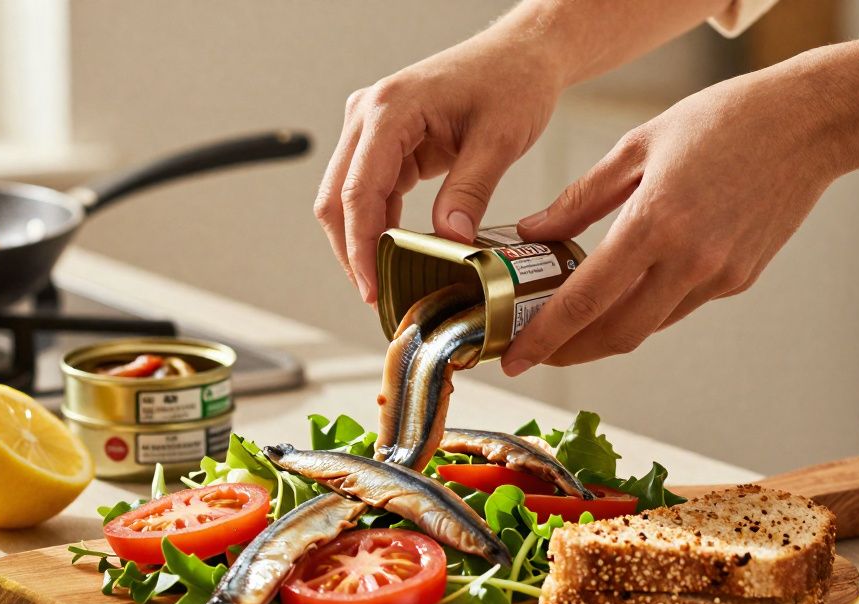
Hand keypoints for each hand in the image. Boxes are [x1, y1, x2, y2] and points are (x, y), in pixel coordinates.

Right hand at [314, 15, 568, 302]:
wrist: (521, 53)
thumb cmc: (513, 80)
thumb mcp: (500, 139)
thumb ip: (470, 190)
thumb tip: (449, 239)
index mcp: (390, 109)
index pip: (357, 191)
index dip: (360, 246)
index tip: (371, 286)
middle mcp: (369, 114)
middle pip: (336, 198)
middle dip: (352, 251)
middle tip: (375, 295)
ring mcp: (371, 126)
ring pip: (345, 198)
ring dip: (362, 240)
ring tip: (385, 281)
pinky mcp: (385, 140)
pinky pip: (369, 191)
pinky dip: (378, 224)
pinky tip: (396, 252)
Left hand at [501, 66, 845, 374]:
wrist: (810, 123)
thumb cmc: (723, 120)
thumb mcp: (638, 145)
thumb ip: (580, 199)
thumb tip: (534, 234)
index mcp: (655, 222)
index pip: (585, 300)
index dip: (544, 337)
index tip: (513, 358)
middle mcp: (690, 259)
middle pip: (616, 334)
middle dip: (568, 352)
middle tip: (533, 351)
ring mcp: (719, 276)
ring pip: (648, 327)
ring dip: (604, 334)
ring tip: (567, 326)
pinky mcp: (740, 280)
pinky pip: (678, 307)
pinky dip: (643, 308)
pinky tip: (623, 294)